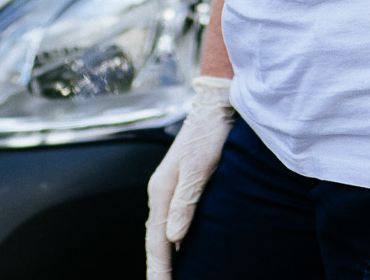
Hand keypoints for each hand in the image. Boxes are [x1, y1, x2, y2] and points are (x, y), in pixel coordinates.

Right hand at [144, 77, 234, 279]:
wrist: (215, 106)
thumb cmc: (210, 135)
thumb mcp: (199, 168)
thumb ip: (186, 202)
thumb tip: (173, 237)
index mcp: (161, 192)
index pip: (157, 241)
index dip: (159, 268)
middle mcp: (160, 192)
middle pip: (155, 240)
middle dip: (157, 268)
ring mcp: (168, 189)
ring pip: (160, 232)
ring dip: (162, 257)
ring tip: (166, 278)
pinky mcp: (179, 186)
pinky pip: (169, 222)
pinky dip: (169, 242)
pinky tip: (178, 251)